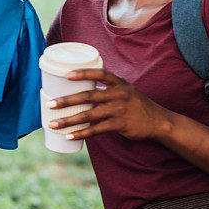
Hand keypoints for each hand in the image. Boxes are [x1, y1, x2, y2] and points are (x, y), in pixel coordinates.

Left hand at [47, 68, 170, 140]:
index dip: (83, 73)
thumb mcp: (125, 90)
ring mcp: (119, 110)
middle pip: (88, 96)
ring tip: (53, 124)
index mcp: (118, 83)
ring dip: (69, 120)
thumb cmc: (135, 104)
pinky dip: (82, 133)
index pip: (99, 73)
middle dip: (67, 100)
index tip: (66, 75)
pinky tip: (70, 136)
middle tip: (49, 104)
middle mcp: (118, 94)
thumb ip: (106, 88)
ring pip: (89, 115)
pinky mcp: (120, 125)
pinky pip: (97, 130)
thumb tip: (81, 89)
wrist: (158, 121)